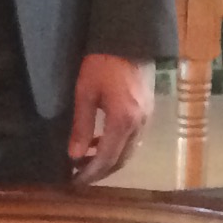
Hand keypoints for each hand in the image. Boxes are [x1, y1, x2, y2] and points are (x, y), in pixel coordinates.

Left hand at [67, 51, 153, 184]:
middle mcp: (139, 125)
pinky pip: (133, 139)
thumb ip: (81, 125)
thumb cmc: (102, 63)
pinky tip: (100, 140)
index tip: (76, 182)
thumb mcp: (85, 92)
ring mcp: (147, 119)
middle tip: (79, 175)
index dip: (91, 173)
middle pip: (121, 160)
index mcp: (123, 121)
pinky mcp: (148, 111)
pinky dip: (117, 146)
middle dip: (100, 171)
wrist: (130, 39)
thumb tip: (74, 155)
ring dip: (109, 159)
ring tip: (86, 159)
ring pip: (129, 151)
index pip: (106, 158)